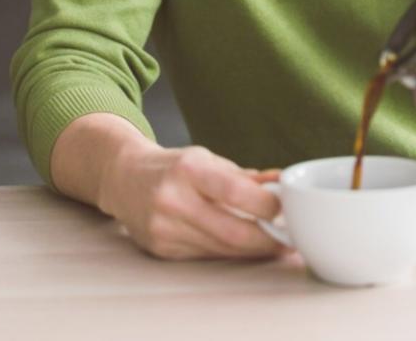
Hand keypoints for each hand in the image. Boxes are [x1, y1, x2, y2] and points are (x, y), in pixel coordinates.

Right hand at [96, 140, 286, 259]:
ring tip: (276, 245)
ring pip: (222, 249)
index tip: (287, 209)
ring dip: (253, 250)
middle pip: (231, 231)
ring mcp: (164, 228)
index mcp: (188, 170)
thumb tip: (283, 183)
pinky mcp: (161, 249)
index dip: (266, 205)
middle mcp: (172, 200)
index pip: (234, 192)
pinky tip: (245, 247)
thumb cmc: (174, 167)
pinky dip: (230, 252)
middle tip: (290, 240)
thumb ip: (245, 176)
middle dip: (267, 240)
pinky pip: (206, 255)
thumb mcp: (207, 160)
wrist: (125, 178)